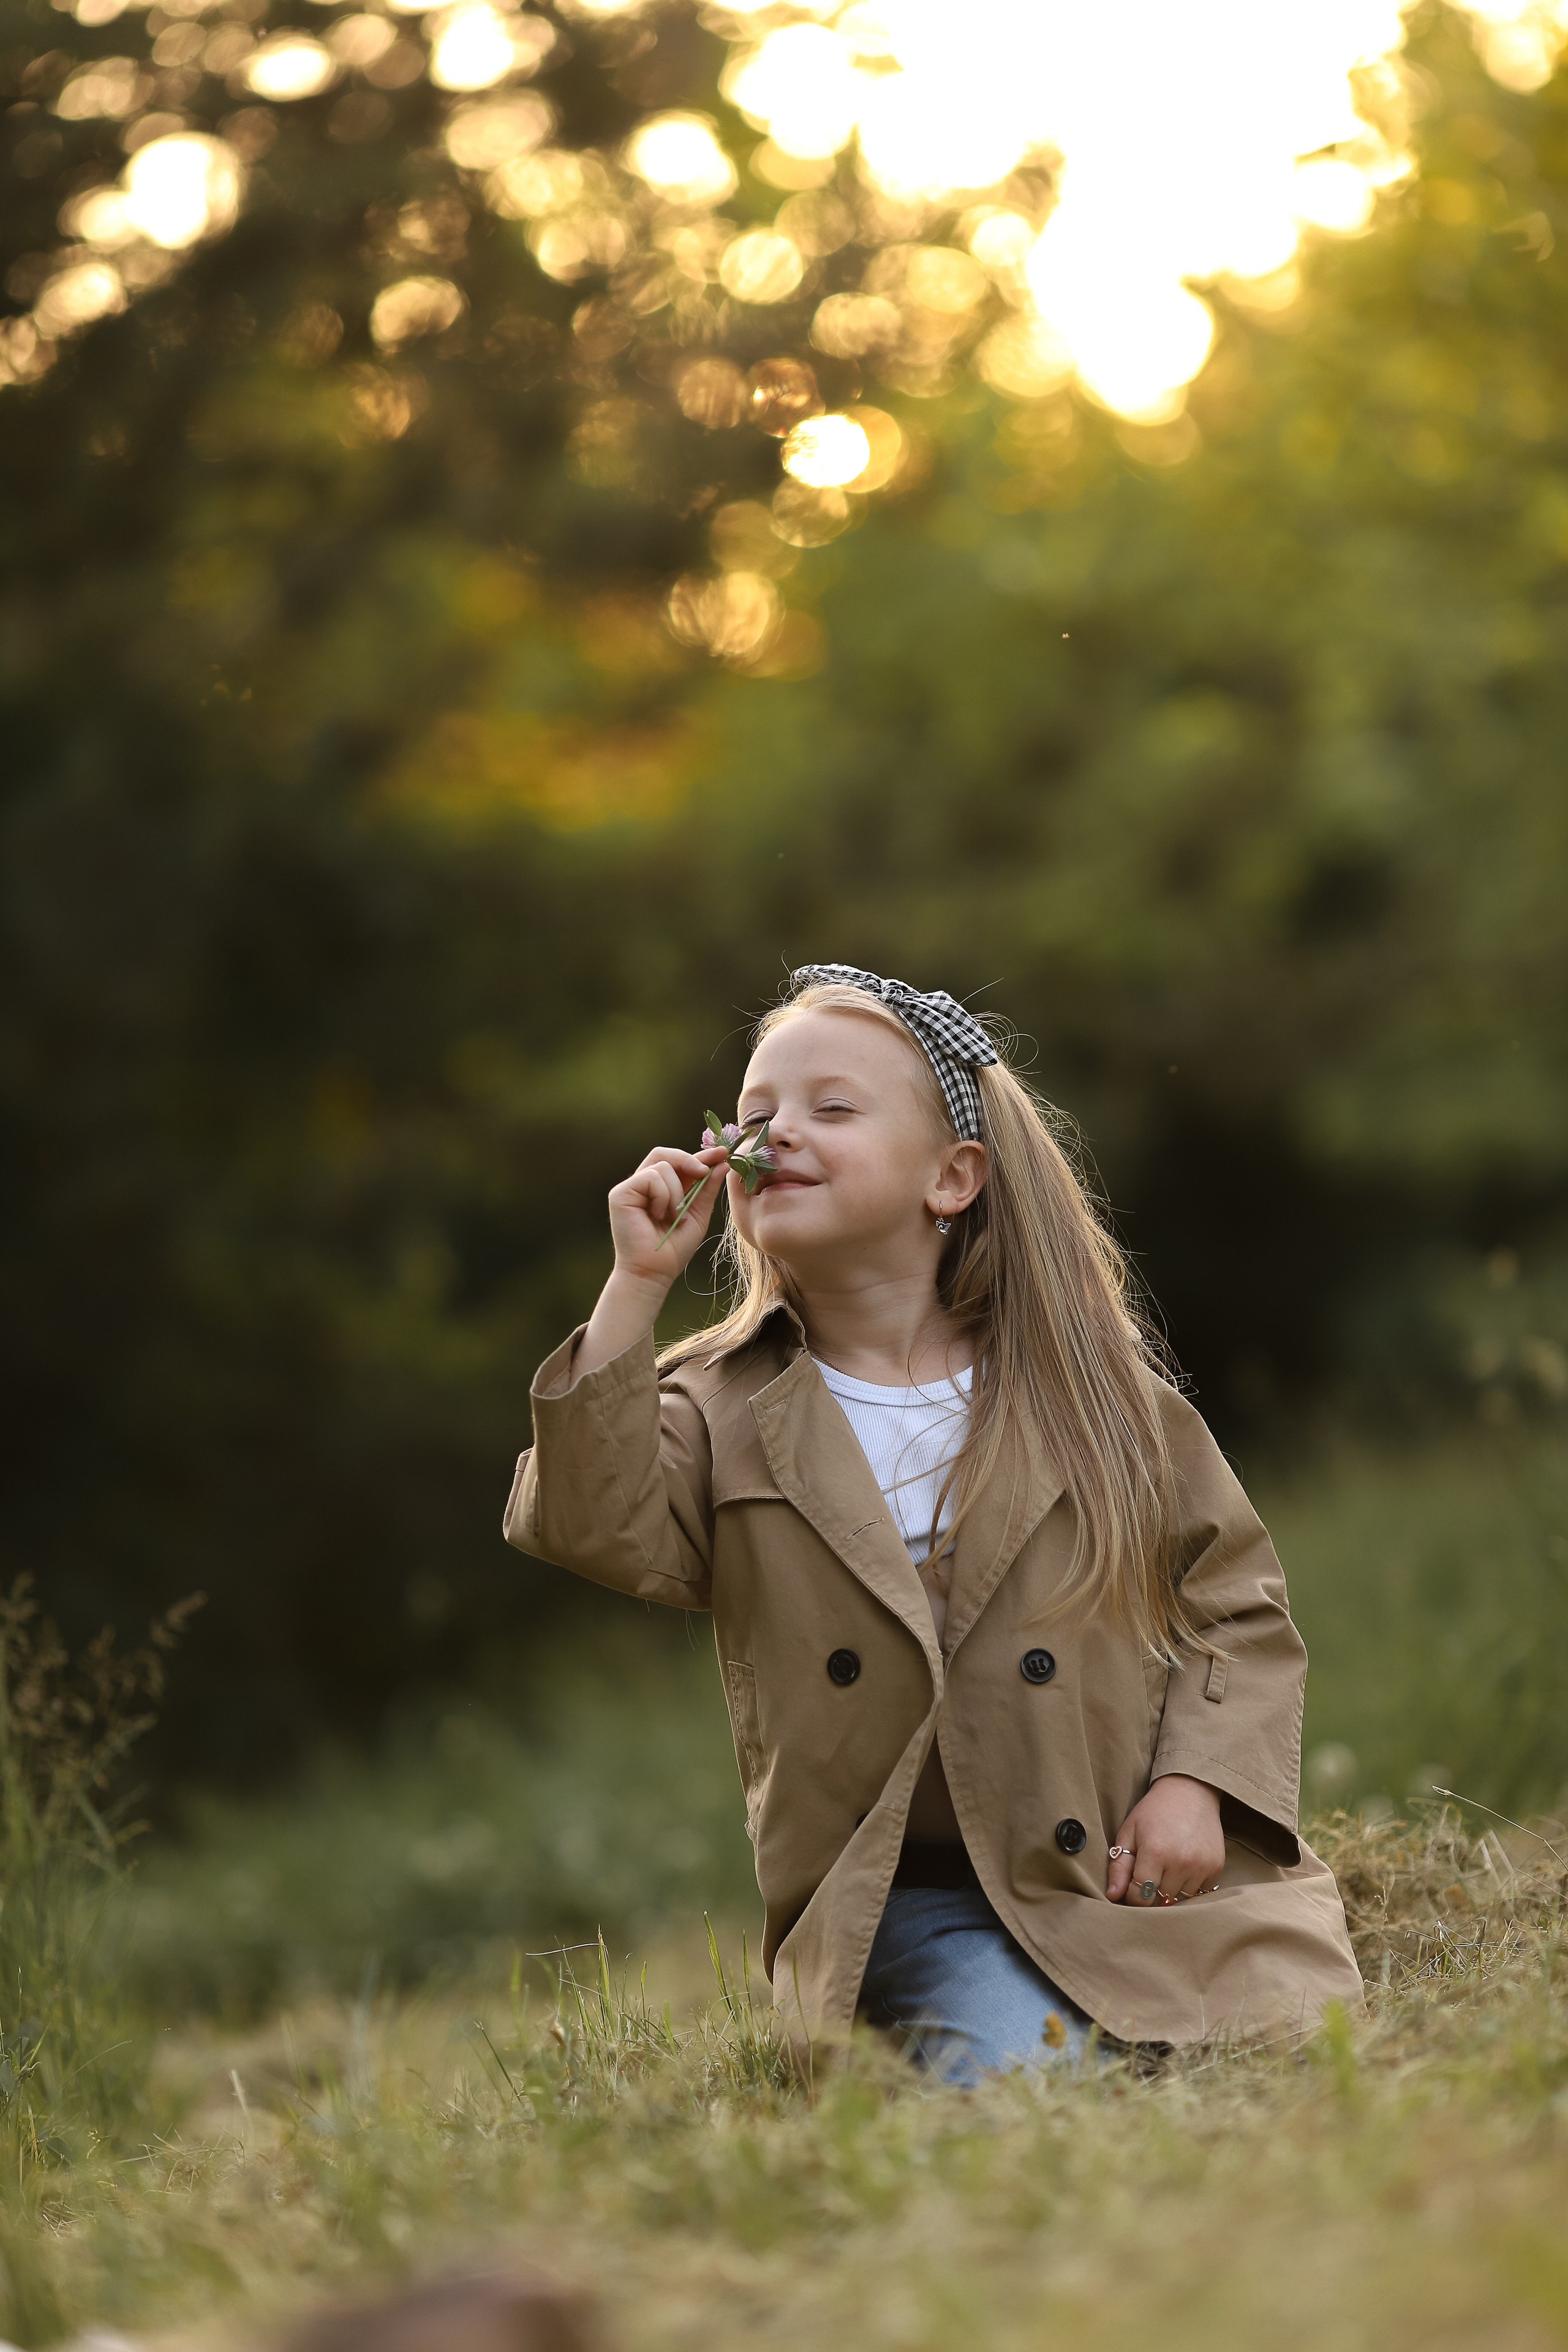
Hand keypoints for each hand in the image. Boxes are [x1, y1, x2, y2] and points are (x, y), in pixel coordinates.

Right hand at [608, 1143, 729, 1281]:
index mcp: (660, 1188)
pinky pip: (650, 1178)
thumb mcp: (697, 1215)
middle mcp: (643, 1185)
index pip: (678, 1162)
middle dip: (689, 1159)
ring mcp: (630, 1188)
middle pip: (665, 1154)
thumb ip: (706, 1189)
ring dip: (676, 1192)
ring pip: (662, 1166)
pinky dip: (662, 1196)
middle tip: (703, 1171)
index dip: (700, 1155)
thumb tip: (722, 1164)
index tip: (723, 1152)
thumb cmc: (673, 1249)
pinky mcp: (620, 1193)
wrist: (654, 1273)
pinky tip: (658, 1216)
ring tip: (673, 1217)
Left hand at [1105, 1774, 1224, 1905]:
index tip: (1131, 1885)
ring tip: (1166, 1868)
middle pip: (1160, 1901)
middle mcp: (1181, 1863)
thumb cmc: (1154, 1812)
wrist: (1190, 1791)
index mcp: (1156, 1853)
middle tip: (1148, 1873)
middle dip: (1150, 1893)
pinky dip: (1188, 1886)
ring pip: (1180, 1900)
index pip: (1140, 1897)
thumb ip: (1119, 1866)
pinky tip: (1183, 1867)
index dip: (1132, 1895)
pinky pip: (1199, 1893)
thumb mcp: (1128, 1832)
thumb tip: (1112, 1896)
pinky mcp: (1216, 1868)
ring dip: (1170, 1891)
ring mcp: (1202, 1866)